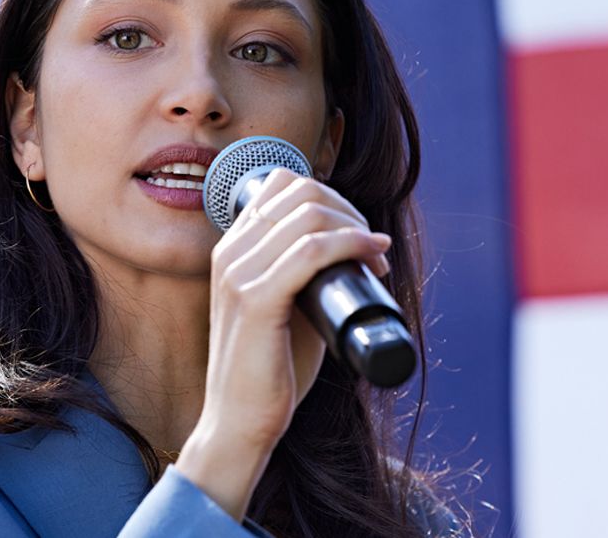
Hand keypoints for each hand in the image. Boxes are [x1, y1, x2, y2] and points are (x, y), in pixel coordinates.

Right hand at [176, 168, 391, 519]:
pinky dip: (351, 244)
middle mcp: (230, 253)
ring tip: (377, 257)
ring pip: (308, 215)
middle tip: (373, 246)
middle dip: (348, 209)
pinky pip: (312, 251)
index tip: (357, 232)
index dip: (330, 197)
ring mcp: (238, 275)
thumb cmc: (268, 371)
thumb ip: (302, 277)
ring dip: (356, 226)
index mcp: (232, 250)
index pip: (281, 186)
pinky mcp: (255, 301)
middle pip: (299, 192)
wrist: (239, 423)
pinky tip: (372, 255)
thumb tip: (353, 255)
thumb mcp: (283, 308)